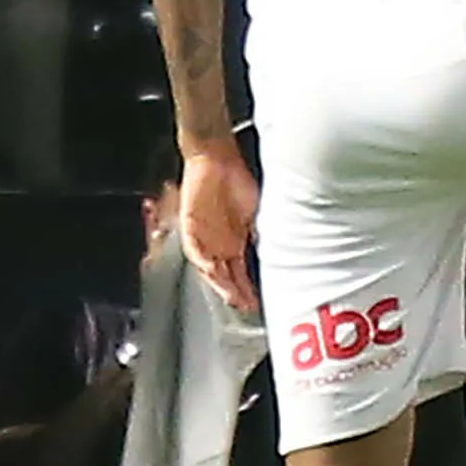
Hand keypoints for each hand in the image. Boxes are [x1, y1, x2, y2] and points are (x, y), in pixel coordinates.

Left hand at [177, 139, 261, 315]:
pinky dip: (203, 261)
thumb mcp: (255, 212)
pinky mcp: (190, 227)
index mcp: (233, 243)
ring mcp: (203, 238)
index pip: (240, 273)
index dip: (247, 289)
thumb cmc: (236, 182)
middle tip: (245, 306)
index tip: (256, 303)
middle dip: (234, 292)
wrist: (216, 159)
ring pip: (209, 268)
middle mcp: (218, 245)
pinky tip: (212, 269)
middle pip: (225, 276)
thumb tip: (275, 251)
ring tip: (230, 295)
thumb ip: (259, 234)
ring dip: (219, 282)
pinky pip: (194, 250)